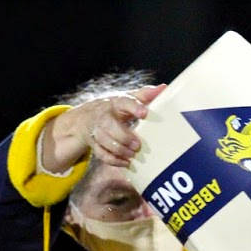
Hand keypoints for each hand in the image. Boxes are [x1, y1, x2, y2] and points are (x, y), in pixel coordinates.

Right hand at [41, 84, 165, 172]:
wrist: (86, 118)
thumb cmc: (114, 108)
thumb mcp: (127, 99)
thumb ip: (145, 95)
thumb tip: (164, 88)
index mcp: (115, 102)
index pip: (124, 102)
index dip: (134, 107)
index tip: (144, 114)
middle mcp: (103, 115)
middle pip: (109, 125)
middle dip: (123, 137)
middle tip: (137, 145)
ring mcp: (96, 130)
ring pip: (104, 141)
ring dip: (120, 150)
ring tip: (133, 154)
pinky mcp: (94, 143)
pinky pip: (101, 154)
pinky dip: (114, 160)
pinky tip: (126, 162)